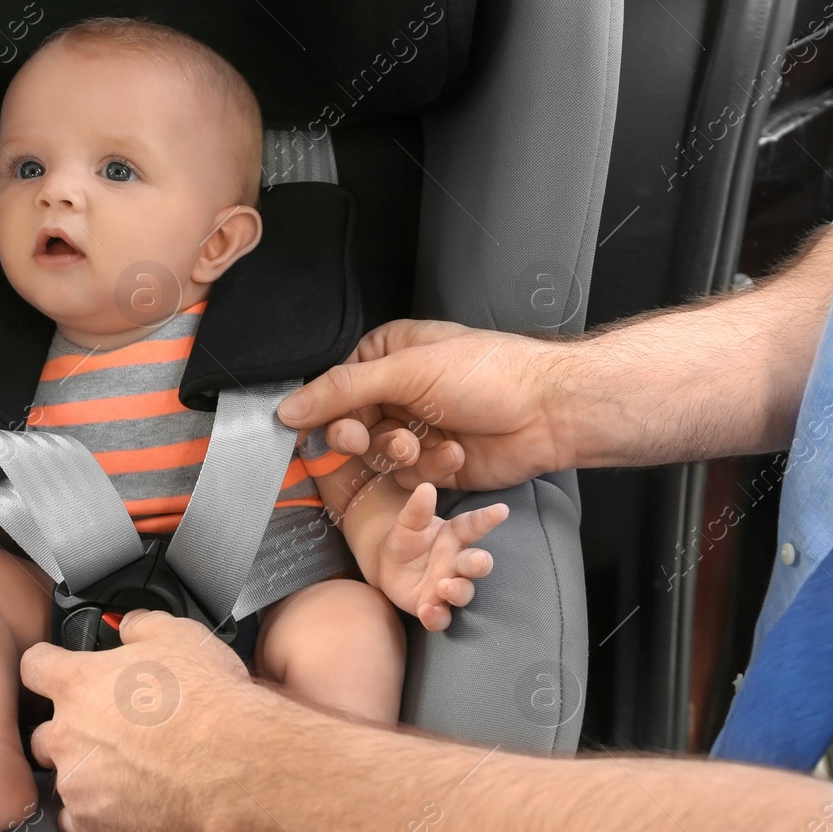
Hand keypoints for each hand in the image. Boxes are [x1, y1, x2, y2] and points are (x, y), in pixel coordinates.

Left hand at [20, 610, 257, 831]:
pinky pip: (79, 824)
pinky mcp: (96, 828)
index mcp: (79, 683)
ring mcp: (78, 785)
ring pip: (66, 780)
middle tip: (115, 734)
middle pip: (44, 734)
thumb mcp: (181, 636)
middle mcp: (68, 735)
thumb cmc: (211, 702)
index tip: (59, 675)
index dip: (48, 668)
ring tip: (135, 773)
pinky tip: (131, 806)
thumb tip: (131, 626)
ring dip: (90, 776)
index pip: (35, 667)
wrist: (235, 765)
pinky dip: (99, 817)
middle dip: (72, 734)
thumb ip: (142, 627)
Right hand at [276, 320, 573, 490]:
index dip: (328, 413)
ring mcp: (414, 428)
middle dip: (365, 438)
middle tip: (375, 440)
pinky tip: (453, 452)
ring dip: (400, 453)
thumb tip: (286, 409)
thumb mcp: (407, 371)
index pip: (334, 389)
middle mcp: (396, 391)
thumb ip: (342, 390)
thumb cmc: (485, 374)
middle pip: (349, 427)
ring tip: (427, 442)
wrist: (546, 412)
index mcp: (386, 356)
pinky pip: (406, 475)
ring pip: (376, 456)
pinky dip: (427, 467)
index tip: (334, 428)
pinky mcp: (433, 463)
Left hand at [376, 482, 507, 630]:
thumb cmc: (405, 540)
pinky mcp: (433, 607)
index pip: (473, 525)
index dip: (487, 518)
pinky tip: (427, 611)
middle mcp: (455, 562)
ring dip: (458, 591)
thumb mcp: (407, 523)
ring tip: (445, 586)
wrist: (386, 566)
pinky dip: (436, 617)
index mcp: (453, 536)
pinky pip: (441, 617)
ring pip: (463, 592)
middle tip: (480, 561)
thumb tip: (426, 487)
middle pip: (476, 564)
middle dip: (481, 563)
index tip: (502, 509)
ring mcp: (446, 586)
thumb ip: (417, 508)